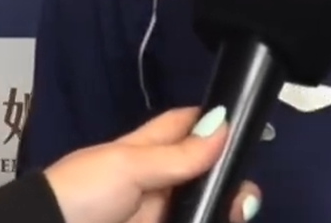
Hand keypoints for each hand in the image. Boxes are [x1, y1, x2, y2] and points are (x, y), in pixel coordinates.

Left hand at [43, 107, 260, 222]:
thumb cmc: (82, 193)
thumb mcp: (128, 167)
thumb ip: (177, 155)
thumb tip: (225, 124)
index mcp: (144, 151)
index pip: (184, 125)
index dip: (213, 119)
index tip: (248, 123)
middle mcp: (155, 183)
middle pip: (204, 174)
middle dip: (230, 179)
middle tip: (247, 196)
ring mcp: (156, 215)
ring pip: (201, 208)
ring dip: (226, 208)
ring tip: (241, 210)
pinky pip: (189, 222)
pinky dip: (211, 218)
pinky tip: (229, 218)